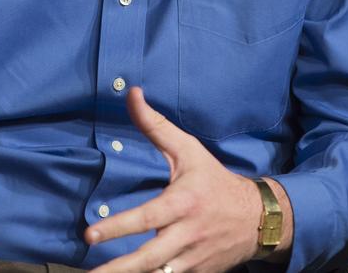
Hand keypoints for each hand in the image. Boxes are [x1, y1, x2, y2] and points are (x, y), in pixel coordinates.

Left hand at [84, 87, 291, 272]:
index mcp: (183, 203)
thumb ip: (156, 125)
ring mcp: (193, 259)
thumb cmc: (214, 181)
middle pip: (149, 257)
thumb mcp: (188, 150)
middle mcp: (187, 234)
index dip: (118, 227)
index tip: (90, 234)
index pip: (147, 217)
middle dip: (119, 268)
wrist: (257, 218)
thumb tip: (131, 93)